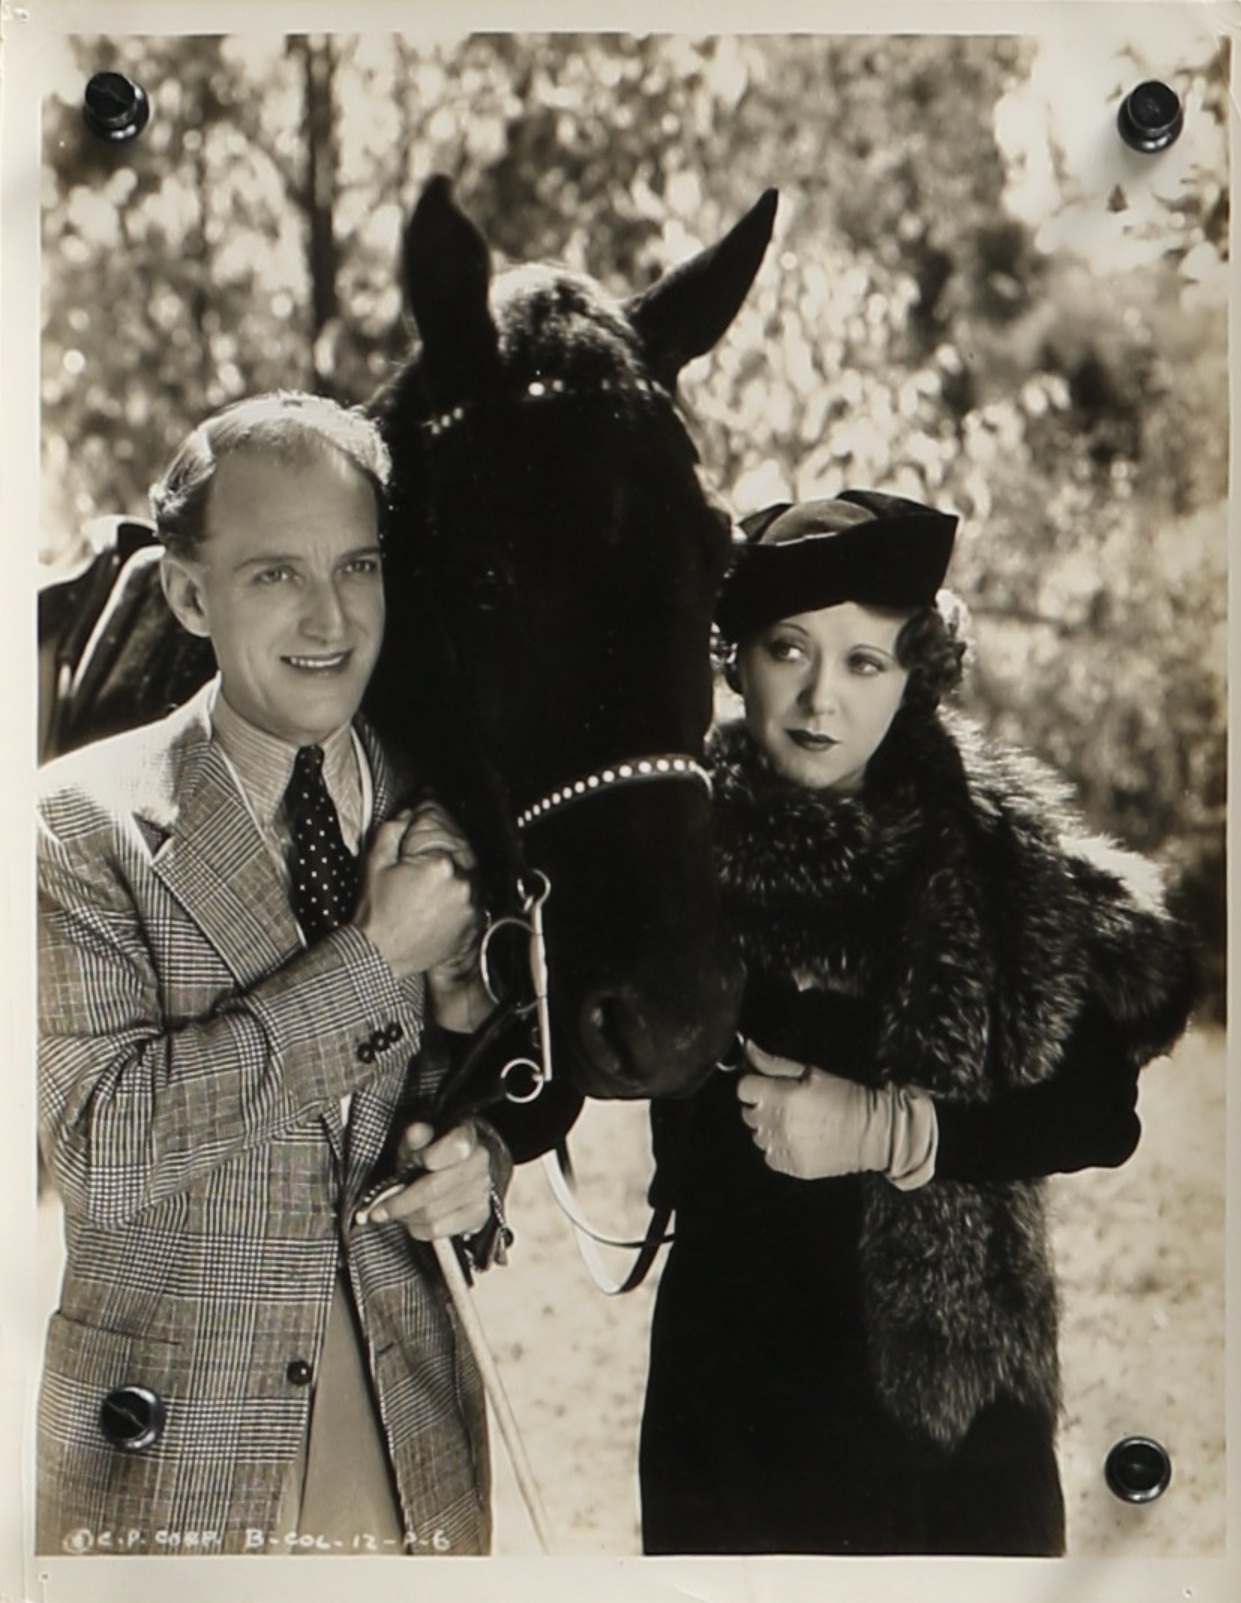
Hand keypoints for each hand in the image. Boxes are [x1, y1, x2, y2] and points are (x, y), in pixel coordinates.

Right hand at [353, 805, 481, 978]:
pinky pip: (472, 903)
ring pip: (468, 880)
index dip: (430, 832)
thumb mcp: (376, 864)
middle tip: (425, 869)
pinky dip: (460, 900)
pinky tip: (439, 904)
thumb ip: (393, 831)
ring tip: (429, 890)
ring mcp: (470, 908)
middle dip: (443, 858)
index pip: (442, 837)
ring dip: (454, 878)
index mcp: (440, 866)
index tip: (423, 830)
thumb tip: (408, 813)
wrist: (379, 955)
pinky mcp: (472, 927)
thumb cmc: (376, 913)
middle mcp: (462, 886)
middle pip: (459, 858)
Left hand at [359, 1120, 491, 1238]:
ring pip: (432, 1215)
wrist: (458, 1166)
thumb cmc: (432, 1151)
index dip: (428, 1157)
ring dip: (406, 1217)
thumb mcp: (418, 1140)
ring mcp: (481, 1191)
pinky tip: (413, 1220)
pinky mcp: (478, 1215)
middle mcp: (479, 1164)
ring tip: (397, 1212)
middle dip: (399, 1202)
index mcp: (466, 1136)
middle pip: (433, 1190)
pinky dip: (418, 1229)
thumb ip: (415, 1136)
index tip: (408, 1163)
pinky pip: (438, 1231)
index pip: (455, 1147)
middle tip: (378, 1209)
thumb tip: (416, 1132)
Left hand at [736, 1041, 892, 1179]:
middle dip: (761, 1106)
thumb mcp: (811, 1072)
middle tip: (784, 1103)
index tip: (766, 1085)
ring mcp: (784, 1147)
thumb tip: (748, 1049)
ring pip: (758, 1136)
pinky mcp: (792, 1166)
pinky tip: (796, 1140)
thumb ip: (773, 1063)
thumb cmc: (844, 1096)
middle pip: (748, 1113)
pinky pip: (769, 1156)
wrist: (872, 1131)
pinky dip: (777, 1148)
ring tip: (792, 1122)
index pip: (743, 1089)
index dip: (754, 1084)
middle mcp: (778, 1123)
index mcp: (781, 1096)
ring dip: (769, 1128)